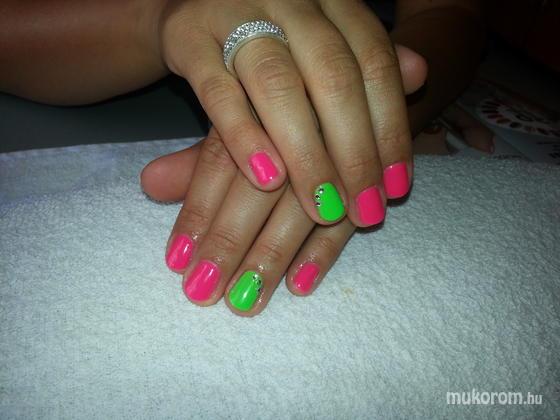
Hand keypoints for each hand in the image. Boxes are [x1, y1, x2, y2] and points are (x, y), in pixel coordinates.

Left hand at [141, 47, 425, 315]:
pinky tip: (300, 286)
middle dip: (231, 240)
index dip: (198, 210)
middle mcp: (298, 121)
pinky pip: (351, 212)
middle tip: (203, 292)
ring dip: (273, 254)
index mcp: (257, 103)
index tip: (177, 260)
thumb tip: (149, 184)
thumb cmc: (286, 109)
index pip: (220, 161)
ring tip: (246, 301)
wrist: (354, 72)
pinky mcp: (376, 168)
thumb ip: (200, 158)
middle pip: (260, 188)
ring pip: (304, 206)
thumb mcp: (241, 122)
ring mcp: (340, 146)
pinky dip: (326, 250)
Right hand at [159, 0, 419, 225]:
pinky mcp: (188, 36)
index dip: (390, 127)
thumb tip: (421, 71)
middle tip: (363, 212)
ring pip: (279, 86)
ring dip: (306, 154)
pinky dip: (244, 136)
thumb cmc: (274, 34)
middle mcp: (291, 3)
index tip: (396, 188)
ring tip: (324, 209)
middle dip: (354, 152)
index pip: (374, 64)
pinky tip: (267, 179)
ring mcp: (236, 14)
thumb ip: (365, 63)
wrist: (197, 3)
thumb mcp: (324, 41)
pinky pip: (217, 89)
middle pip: (333, 77)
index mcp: (332, 2)